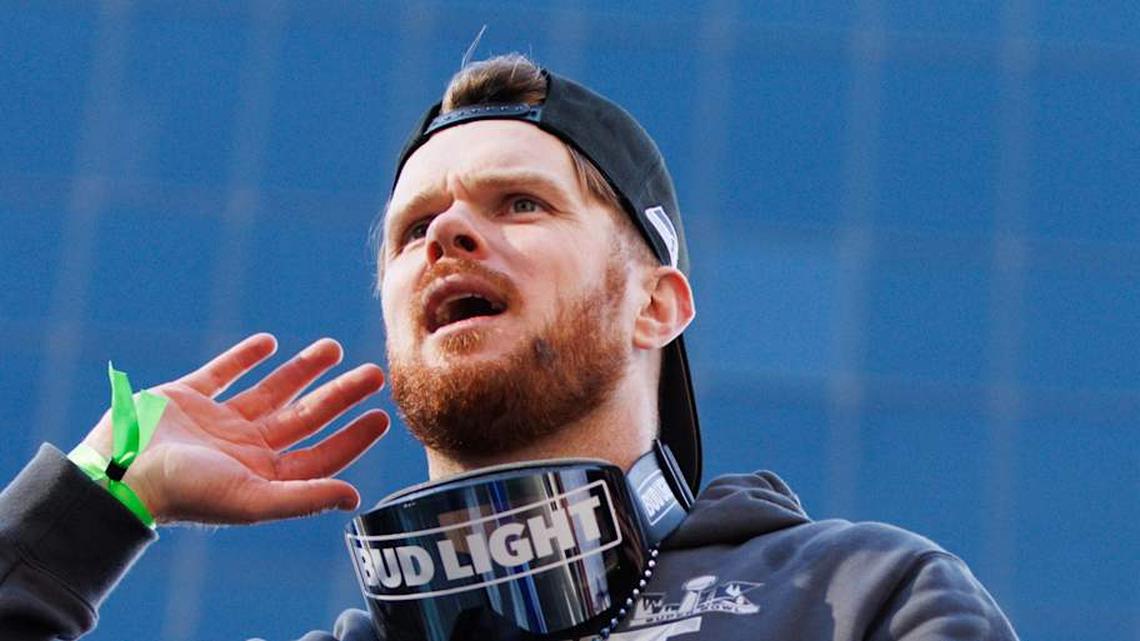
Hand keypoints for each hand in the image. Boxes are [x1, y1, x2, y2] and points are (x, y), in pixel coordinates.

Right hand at [77, 333, 388, 524]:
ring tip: (332, 348)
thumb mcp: (251, 498)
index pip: (321, 454)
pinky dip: (245, 357)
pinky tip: (270, 342)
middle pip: (305, 418)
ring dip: (301, 371)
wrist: (118, 472)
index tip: (382, 414)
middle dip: (339, 395)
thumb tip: (356, 498)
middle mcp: (245, 448)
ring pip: (270, 391)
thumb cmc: (187, 493)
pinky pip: (222, 373)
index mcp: (263, 474)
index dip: (353, 437)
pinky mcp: (186, 397)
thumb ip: (305, 497)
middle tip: (372, 373)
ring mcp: (216, 422)